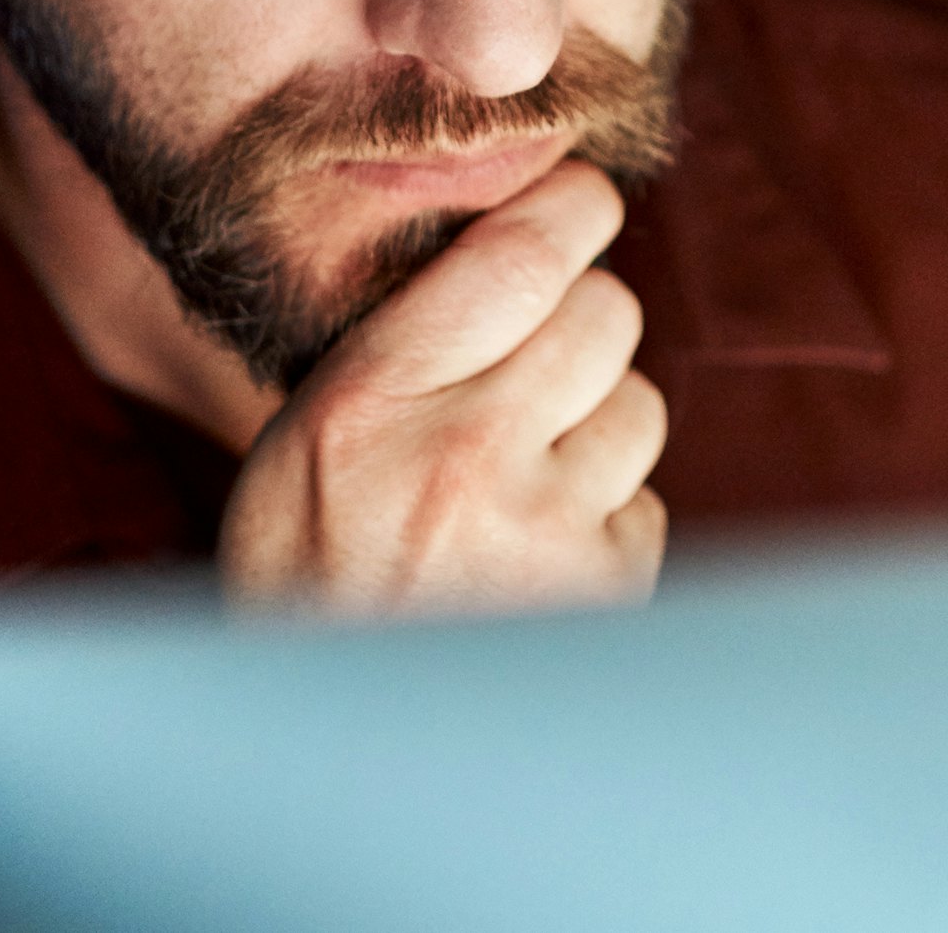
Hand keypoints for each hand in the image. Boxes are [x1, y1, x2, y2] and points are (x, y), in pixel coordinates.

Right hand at [219, 161, 667, 617]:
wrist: (327, 746)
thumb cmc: (307, 575)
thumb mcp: (303, 442)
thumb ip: (397, 344)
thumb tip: (517, 238)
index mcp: (369, 400)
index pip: (518, 256)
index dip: (571, 208)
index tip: (582, 200)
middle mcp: (463, 456)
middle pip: (604, 314)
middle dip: (584, 322)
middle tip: (540, 361)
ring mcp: (544, 530)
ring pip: (637, 404)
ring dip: (598, 424)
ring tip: (523, 478)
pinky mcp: (603, 593)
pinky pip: (644, 502)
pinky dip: (606, 518)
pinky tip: (537, 552)